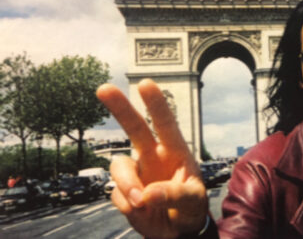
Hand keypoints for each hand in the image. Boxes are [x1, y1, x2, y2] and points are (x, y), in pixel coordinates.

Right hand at [96, 79, 207, 237]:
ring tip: (142, 203)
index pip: (166, 124)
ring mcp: (137, 172)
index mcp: (174, 152)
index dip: (156, 104)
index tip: (146, 84)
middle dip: (120, 108)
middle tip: (103, 88)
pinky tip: (143, 212)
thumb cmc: (191, 208)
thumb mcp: (193, 201)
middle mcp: (153, 156)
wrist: (178, 230)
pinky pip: (116, 193)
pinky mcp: (124, 192)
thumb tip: (148, 194)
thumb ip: (175, 195)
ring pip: (119, 166)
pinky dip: (128, 205)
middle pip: (134, 127)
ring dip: (127, 184)